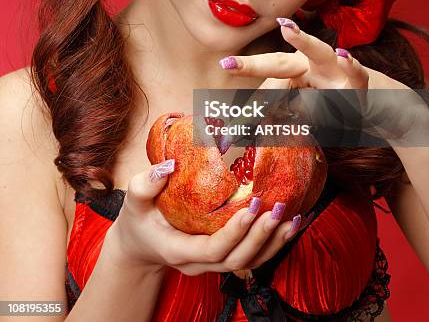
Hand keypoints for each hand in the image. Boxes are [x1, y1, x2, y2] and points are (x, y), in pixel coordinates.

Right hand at [106, 161, 305, 276]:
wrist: (140, 246)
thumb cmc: (138, 221)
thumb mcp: (134, 202)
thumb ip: (145, 184)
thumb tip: (167, 165)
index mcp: (179, 251)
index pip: (213, 250)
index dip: (235, 232)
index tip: (252, 206)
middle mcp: (199, 263)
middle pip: (237, 260)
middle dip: (261, 237)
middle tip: (278, 208)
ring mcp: (213, 264)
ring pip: (249, 262)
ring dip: (274, 243)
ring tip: (294, 218)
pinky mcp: (223, 257)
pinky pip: (252, 257)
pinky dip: (272, 244)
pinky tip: (290, 225)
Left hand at [218, 18, 428, 145]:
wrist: (377, 107)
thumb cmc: (335, 105)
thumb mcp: (305, 113)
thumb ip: (280, 116)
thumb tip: (245, 129)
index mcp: (293, 73)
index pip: (266, 87)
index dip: (248, 106)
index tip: (227, 126)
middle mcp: (310, 66)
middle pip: (279, 62)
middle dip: (253, 65)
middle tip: (227, 65)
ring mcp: (335, 70)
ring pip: (319, 53)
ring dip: (304, 41)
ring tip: (287, 30)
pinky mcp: (359, 80)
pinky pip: (356, 72)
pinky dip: (351, 64)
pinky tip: (344, 55)